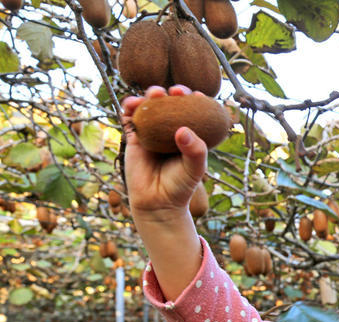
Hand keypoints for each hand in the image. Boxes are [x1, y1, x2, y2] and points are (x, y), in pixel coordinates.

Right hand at [121, 85, 207, 220]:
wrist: (157, 202)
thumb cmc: (180, 185)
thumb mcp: (195, 169)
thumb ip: (195, 151)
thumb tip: (183, 130)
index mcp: (189, 135)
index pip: (194, 112)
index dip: (195, 100)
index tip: (198, 96)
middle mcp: (171, 130)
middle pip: (171, 104)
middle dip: (174, 93)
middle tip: (176, 92)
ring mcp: (152, 132)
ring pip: (151, 107)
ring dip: (151, 95)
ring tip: (154, 94)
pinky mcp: (135, 137)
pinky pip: (130, 118)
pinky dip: (130, 107)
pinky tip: (132, 105)